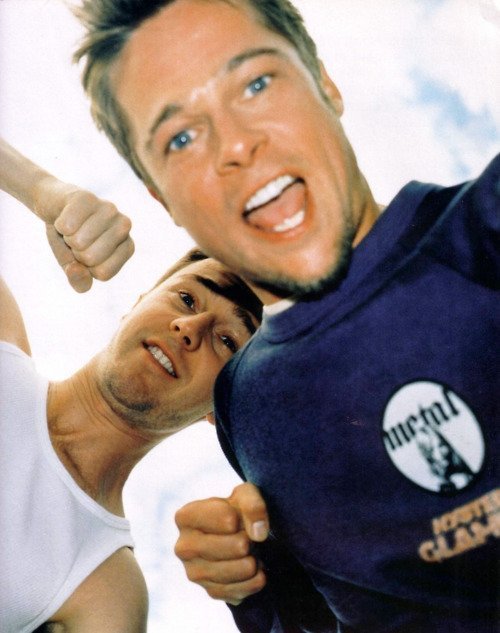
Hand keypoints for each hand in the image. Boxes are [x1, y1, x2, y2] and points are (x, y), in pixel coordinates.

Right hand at [36, 176, 133, 291]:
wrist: (54, 207)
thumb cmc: (70, 240)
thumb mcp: (74, 268)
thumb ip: (80, 281)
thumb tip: (78, 272)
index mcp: (127, 247)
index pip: (103, 273)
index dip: (85, 268)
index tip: (86, 253)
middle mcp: (124, 226)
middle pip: (91, 258)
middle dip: (75, 252)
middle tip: (77, 238)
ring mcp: (109, 209)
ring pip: (79, 242)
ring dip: (67, 237)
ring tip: (73, 227)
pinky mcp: (88, 197)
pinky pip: (67, 226)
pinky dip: (58, 224)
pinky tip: (65, 215)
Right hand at [175, 482, 268, 604]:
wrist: (234, 535)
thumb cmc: (236, 511)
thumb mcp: (245, 495)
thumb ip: (252, 504)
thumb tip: (258, 534)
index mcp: (185, 517)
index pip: (228, 520)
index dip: (242, 518)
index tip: (237, 517)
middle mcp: (184, 547)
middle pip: (238, 546)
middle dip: (250, 539)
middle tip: (245, 536)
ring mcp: (195, 573)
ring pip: (244, 569)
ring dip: (255, 558)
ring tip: (249, 550)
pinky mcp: (211, 592)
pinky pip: (245, 588)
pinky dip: (256, 578)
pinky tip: (252, 567)